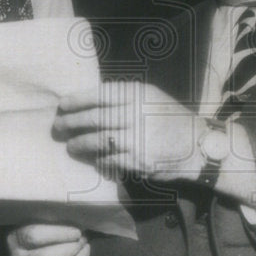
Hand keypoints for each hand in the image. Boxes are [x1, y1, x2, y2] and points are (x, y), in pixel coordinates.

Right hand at [7, 224, 89, 255]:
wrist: (21, 255)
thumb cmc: (35, 233)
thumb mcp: (36, 221)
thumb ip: (51, 219)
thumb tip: (77, 220)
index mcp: (16, 240)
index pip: (35, 236)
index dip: (60, 234)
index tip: (77, 231)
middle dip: (71, 250)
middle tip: (83, 240)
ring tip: (86, 250)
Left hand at [53, 81, 201, 182]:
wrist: (197, 144)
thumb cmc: (169, 118)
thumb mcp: (151, 97)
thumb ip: (123, 98)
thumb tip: (88, 103)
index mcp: (137, 94)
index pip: (98, 95)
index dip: (75, 101)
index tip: (61, 106)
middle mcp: (135, 114)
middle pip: (93, 119)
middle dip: (70, 124)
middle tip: (58, 128)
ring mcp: (136, 138)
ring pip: (96, 142)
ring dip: (79, 145)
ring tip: (71, 146)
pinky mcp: (137, 161)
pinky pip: (108, 161)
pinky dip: (97, 161)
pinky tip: (92, 160)